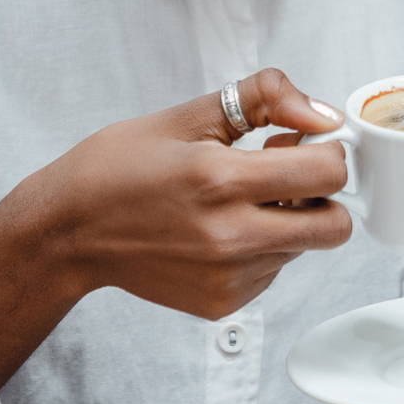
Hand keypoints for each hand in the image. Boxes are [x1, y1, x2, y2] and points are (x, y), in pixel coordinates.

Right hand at [27, 68, 351, 315]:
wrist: (68, 231)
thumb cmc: (121, 165)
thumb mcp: (190, 114)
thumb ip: (266, 99)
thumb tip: (323, 114)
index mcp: (221, 180)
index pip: (329, 172)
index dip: (326, 149)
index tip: (301, 140)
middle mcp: (230, 237)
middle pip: (335, 225)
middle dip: (322, 194)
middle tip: (285, 174)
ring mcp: (228, 277)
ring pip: (305, 248)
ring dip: (290, 221)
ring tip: (237, 199)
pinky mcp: (223, 304)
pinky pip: (274, 271)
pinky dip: (262, 249)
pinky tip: (220, 229)